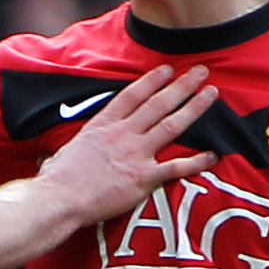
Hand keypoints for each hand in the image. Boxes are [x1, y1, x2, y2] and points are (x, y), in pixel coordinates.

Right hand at [39, 62, 218, 224]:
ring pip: (171, 125)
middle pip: (158, 104)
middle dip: (182, 85)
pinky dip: (196, 161)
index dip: (153, 81)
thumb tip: (54, 158)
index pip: (132, 95)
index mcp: (103, 124)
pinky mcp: (143, 178)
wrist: (59, 199)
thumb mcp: (64, 151)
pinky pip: (176, 167)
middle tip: (201, 72)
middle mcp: (122, 134)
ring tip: (211, 95)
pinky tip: (213, 154)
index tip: (168, 69)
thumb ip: (74, 149)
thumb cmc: (57, 180)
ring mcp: (135, 154)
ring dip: (194, 108)